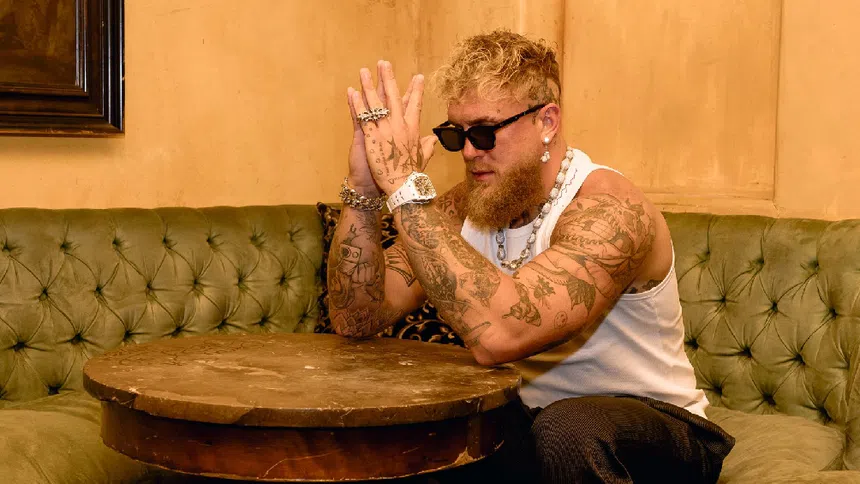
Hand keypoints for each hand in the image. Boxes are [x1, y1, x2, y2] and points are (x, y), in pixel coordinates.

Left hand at [350, 60, 435, 195]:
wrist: (401, 187)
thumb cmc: (412, 175)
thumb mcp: (422, 158)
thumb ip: (427, 146)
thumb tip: (433, 140)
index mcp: (413, 129)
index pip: (415, 105)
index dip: (416, 90)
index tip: (418, 77)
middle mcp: (400, 126)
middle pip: (394, 97)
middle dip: (388, 78)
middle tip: (384, 63)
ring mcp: (385, 130)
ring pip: (376, 103)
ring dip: (368, 85)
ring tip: (363, 71)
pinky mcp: (371, 137)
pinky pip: (362, 116)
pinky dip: (356, 103)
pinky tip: (352, 92)